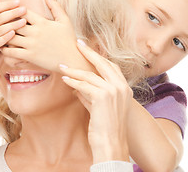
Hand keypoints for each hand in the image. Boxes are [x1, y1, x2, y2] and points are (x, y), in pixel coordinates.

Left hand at [0, 0, 80, 71]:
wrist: (73, 59)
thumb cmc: (69, 39)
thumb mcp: (65, 20)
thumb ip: (55, 6)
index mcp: (42, 22)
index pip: (22, 12)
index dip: (14, 10)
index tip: (9, 11)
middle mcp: (36, 32)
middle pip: (13, 23)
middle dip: (5, 22)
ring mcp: (32, 45)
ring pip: (10, 37)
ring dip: (4, 36)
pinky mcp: (30, 56)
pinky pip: (12, 52)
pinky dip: (5, 49)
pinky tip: (3, 48)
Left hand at [59, 39, 131, 162]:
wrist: (111, 144)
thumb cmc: (105, 128)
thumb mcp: (99, 107)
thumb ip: (90, 95)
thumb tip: (77, 87)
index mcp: (124, 88)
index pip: (111, 67)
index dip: (99, 57)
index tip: (89, 50)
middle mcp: (121, 87)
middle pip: (103, 63)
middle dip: (89, 52)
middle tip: (78, 44)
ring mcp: (113, 91)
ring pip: (90, 74)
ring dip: (74, 70)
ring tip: (62, 66)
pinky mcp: (102, 97)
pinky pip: (84, 85)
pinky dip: (73, 81)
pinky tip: (65, 79)